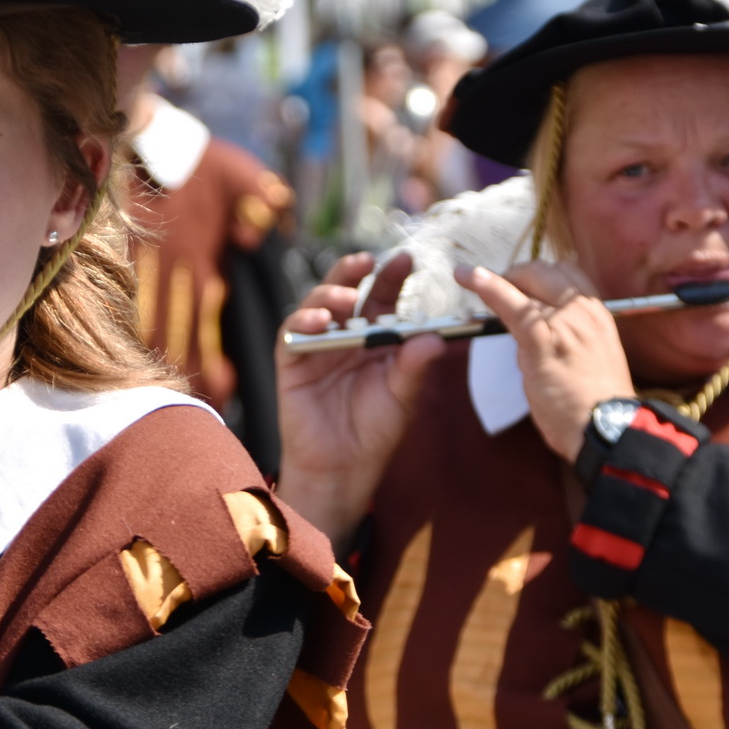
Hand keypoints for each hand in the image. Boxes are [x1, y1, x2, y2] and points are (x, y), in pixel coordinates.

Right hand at [276, 252, 444, 549]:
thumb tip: (436, 338)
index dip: (391, 276)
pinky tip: (320, 322)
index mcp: (375, 338)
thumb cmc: (375, 431)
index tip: (407, 260)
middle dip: (354, 271)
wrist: (343, 468)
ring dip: (329, 294)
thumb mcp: (402, 397)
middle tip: (368, 261)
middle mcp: (345, 335)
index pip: (382, 297)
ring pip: (316, 304)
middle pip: (346, 290)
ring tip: (345, 298)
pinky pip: (292, 333)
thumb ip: (415, 366)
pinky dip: (303, 322)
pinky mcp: (292, 362)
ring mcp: (316, 346)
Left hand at [456, 260, 635, 461]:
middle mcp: (583, 311)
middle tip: (495, 288)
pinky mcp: (543, 340)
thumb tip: (527, 326)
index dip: (539, 273)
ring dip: (497, 281)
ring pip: (527, 282)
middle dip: (517, 274)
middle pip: (544, 270)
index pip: (566, 271)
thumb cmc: (594, 402)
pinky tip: (467, 277)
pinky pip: (511, 304)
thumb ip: (562, 335)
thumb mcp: (586, 356)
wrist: (606, 428)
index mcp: (596, 313)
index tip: (521, 283)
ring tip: (472, 281)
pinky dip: (487, 286)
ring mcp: (565, 323)